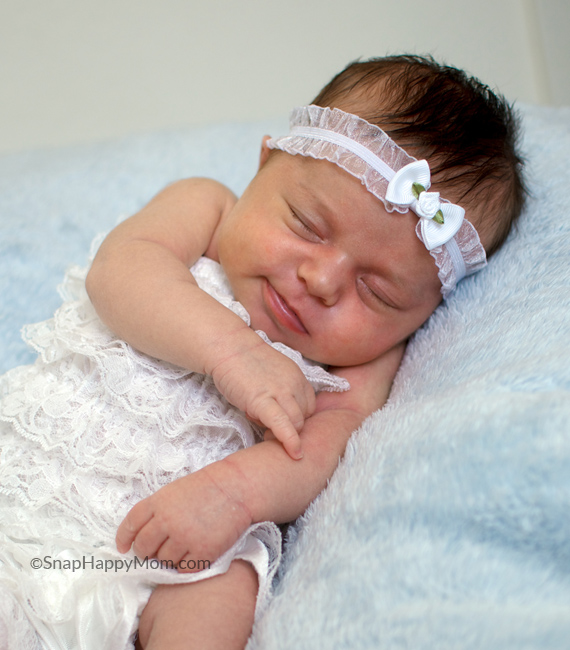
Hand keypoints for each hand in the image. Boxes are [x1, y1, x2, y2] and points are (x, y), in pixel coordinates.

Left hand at [115, 464, 251, 571]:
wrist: (237, 487)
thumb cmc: (208, 487)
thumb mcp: (175, 491)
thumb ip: (158, 511)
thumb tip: (144, 536)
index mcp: (158, 502)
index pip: (131, 525)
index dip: (124, 538)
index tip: (124, 548)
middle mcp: (167, 521)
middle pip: (143, 548)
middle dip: (146, 553)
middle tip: (154, 552)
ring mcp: (184, 537)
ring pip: (163, 561)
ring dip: (167, 560)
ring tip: (180, 550)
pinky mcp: (202, 552)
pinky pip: (183, 569)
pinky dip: (185, 566)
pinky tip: (193, 555)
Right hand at [210, 337, 315, 459]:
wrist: (228, 347)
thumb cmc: (245, 363)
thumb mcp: (273, 375)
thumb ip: (282, 392)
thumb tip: (282, 416)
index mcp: (298, 377)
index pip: (309, 407)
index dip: (297, 419)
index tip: (282, 422)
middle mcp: (294, 384)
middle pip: (305, 417)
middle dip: (291, 428)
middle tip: (269, 427)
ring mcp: (280, 391)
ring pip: (296, 423)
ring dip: (285, 434)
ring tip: (263, 428)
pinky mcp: (262, 400)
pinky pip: (282, 424)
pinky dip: (290, 440)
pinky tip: (293, 453)